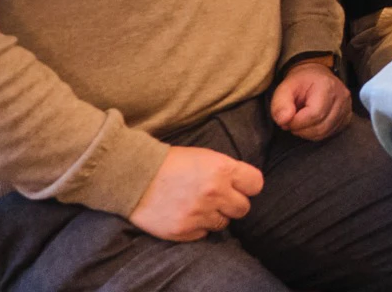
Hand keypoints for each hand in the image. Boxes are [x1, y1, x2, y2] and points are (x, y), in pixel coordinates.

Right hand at [129, 146, 262, 241]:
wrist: (135, 177)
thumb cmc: (172, 163)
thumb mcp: (205, 156)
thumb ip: (226, 170)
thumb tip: (243, 185)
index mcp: (222, 169)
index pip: (256, 184)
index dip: (248, 186)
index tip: (240, 186)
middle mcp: (214, 192)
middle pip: (243, 208)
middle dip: (233, 204)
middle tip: (218, 199)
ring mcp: (198, 213)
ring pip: (224, 223)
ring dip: (215, 216)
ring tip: (198, 205)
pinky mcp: (183, 230)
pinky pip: (203, 234)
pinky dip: (197, 227)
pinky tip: (185, 214)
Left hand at [269, 60, 350, 141]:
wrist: (316, 76)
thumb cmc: (301, 82)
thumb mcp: (285, 88)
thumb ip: (280, 104)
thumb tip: (283, 121)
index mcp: (327, 86)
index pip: (314, 115)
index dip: (296, 123)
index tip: (286, 119)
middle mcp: (341, 97)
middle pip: (320, 126)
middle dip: (301, 129)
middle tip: (292, 121)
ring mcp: (347, 108)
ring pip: (324, 132)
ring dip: (307, 132)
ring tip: (300, 121)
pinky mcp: (347, 117)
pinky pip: (330, 133)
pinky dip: (316, 133)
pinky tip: (310, 123)